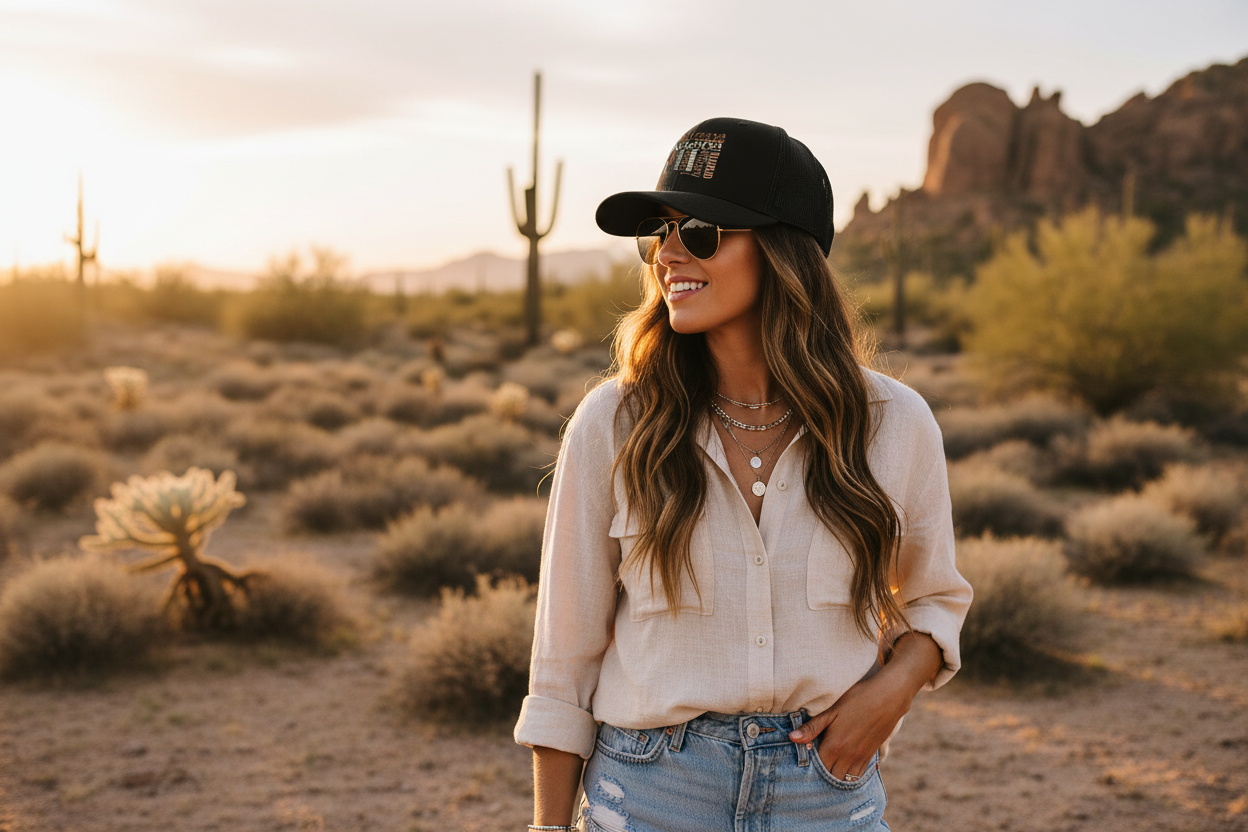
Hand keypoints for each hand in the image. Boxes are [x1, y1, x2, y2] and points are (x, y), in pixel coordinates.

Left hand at [787, 632, 942, 779]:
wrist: (890, 696)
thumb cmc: (858, 699)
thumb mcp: (833, 711)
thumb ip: (813, 727)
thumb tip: (792, 738)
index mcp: (835, 745)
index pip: (817, 767)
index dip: (809, 767)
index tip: (803, 761)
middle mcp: (848, 756)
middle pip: (830, 777)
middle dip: (821, 775)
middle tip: (814, 766)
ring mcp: (861, 757)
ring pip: (845, 779)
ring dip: (835, 777)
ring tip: (827, 767)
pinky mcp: (871, 755)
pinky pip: (858, 775)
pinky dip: (849, 775)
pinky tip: (843, 766)